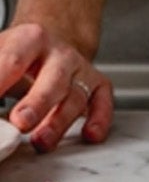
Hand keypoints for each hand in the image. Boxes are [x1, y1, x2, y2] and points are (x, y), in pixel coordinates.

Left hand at [0, 23, 113, 149]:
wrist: (45, 44)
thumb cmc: (14, 55)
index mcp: (29, 38)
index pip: (12, 60)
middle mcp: (58, 53)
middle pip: (53, 76)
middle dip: (37, 101)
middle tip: (20, 122)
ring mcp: (79, 70)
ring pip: (76, 95)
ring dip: (60, 121)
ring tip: (40, 142)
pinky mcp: (95, 85)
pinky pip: (103, 100)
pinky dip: (99, 118)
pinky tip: (90, 134)